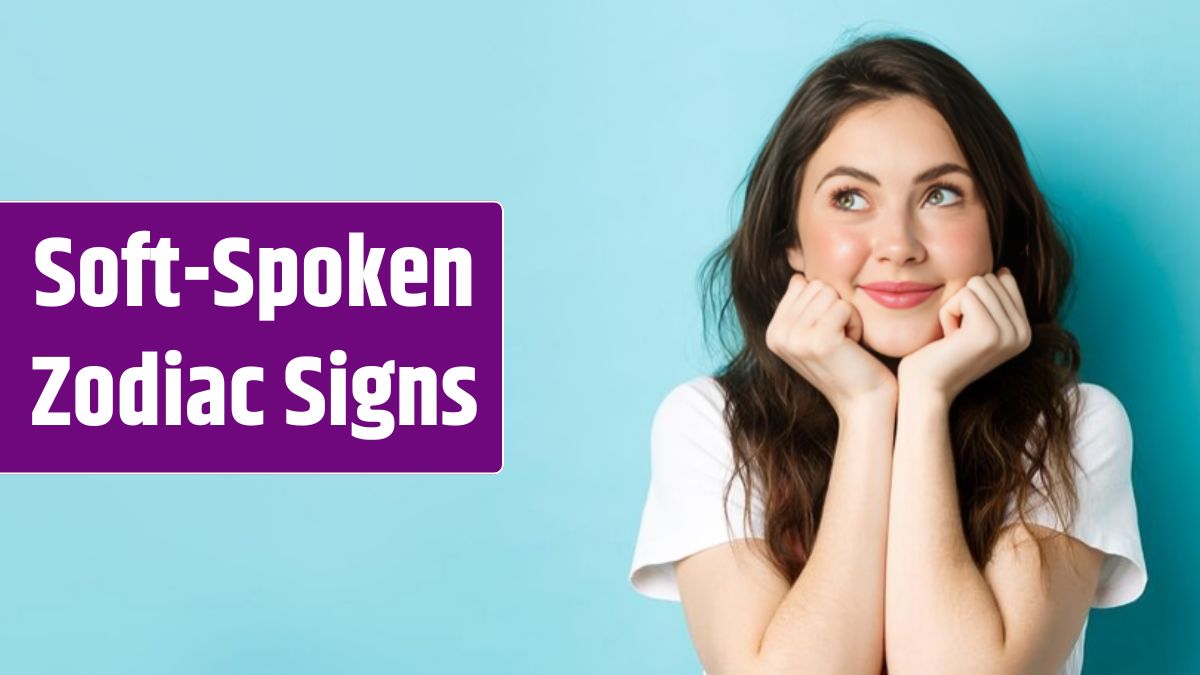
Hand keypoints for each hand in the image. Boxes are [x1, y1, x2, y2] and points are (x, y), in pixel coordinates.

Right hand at [766, 273, 897, 415]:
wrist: (863, 401)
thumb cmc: (846, 363)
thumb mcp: (812, 334)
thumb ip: (800, 306)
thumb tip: (798, 275)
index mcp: (773, 332)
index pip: (801, 284)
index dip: (823, 304)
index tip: (827, 333)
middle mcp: (778, 335)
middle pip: (815, 285)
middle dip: (835, 307)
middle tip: (838, 338)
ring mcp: (796, 339)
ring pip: (830, 293)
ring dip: (846, 315)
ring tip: (844, 342)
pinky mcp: (819, 341)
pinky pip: (844, 306)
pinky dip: (855, 322)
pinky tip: (852, 345)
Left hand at [897, 267, 1030, 401]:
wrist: (926, 388)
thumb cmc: (942, 353)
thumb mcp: (975, 324)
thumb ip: (994, 301)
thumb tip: (1003, 270)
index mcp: (1024, 330)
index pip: (1004, 279)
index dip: (974, 298)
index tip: (967, 329)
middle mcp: (1023, 333)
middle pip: (989, 278)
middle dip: (963, 301)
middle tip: (958, 335)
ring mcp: (1009, 333)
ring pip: (977, 283)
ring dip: (955, 307)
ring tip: (954, 337)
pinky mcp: (988, 332)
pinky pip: (964, 295)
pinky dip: (948, 313)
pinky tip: (949, 339)